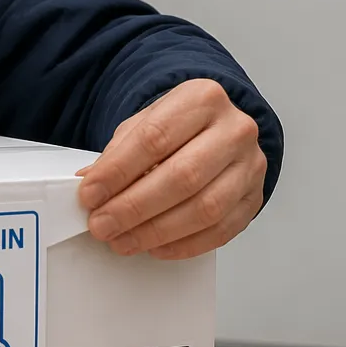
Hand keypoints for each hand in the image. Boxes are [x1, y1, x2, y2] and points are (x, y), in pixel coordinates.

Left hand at [77, 79, 266, 259]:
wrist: (217, 130)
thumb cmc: (176, 128)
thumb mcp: (143, 124)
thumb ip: (118, 152)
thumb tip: (91, 184)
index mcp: (202, 99)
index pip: (154, 138)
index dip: (118, 171)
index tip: (90, 195)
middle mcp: (234, 129)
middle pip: (183, 176)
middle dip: (134, 207)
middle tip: (103, 225)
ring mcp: (250, 165)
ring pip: (205, 208)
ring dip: (157, 231)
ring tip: (123, 240)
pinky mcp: (255, 198)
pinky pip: (221, 230)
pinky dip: (184, 244)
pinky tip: (156, 247)